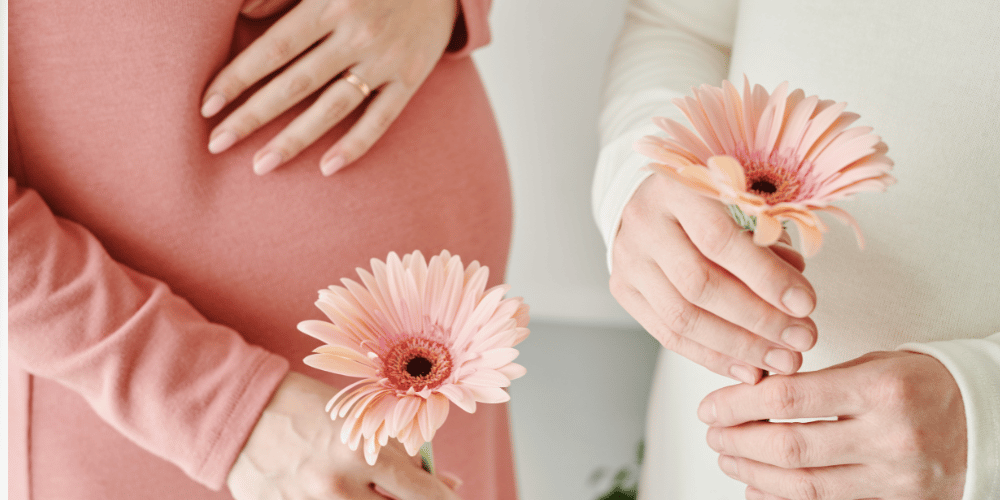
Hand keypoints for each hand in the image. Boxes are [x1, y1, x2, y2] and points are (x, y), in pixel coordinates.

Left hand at [202, 0, 458, 175]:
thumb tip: (243, 12)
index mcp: (330, 3)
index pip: (274, 48)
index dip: (237, 78)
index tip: (206, 106)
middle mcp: (356, 33)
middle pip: (295, 83)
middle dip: (252, 115)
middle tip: (216, 144)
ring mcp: (385, 59)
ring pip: (332, 106)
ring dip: (294, 139)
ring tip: (260, 166)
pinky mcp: (411, 77)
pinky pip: (381, 118)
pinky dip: (355, 144)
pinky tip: (328, 168)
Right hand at [227, 372, 460, 499]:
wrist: (240, 413)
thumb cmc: (306, 407)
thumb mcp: (359, 417)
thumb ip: (400, 451)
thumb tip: (445, 483)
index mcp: (360, 453)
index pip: (421, 491)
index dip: (444, 498)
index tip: (453, 497)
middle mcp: (337, 487)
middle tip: (415, 495)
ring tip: (375, 492)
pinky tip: (347, 497)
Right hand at [610, 174, 816, 383]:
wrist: (655, 197)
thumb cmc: (711, 196)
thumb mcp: (745, 197)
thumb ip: (768, 239)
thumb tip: (794, 299)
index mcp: (676, 186)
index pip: (719, 240)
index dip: (765, 276)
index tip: (805, 304)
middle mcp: (644, 222)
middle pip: (699, 284)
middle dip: (758, 320)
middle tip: (802, 340)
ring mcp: (628, 258)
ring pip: (681, 317)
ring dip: (738, 346)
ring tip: (780, 360)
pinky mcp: (623, 288)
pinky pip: (667, 334)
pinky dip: (711, 356)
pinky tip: (748, 367)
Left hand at [699, 351, 966, 499]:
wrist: (985, 418)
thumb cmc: (922, 384)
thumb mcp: (874, 364)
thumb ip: (817, 382)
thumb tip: (750, 395)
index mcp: (881, 389)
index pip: (789, 399)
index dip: (739, 405)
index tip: (711, 406)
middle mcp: (890, 436)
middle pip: (790, 447)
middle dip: (738, 442)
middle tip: (713, 434)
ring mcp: (896, 477)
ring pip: (804, 485)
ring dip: (753, 474)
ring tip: (728, 457)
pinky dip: (783, 499)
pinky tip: (758, 487)